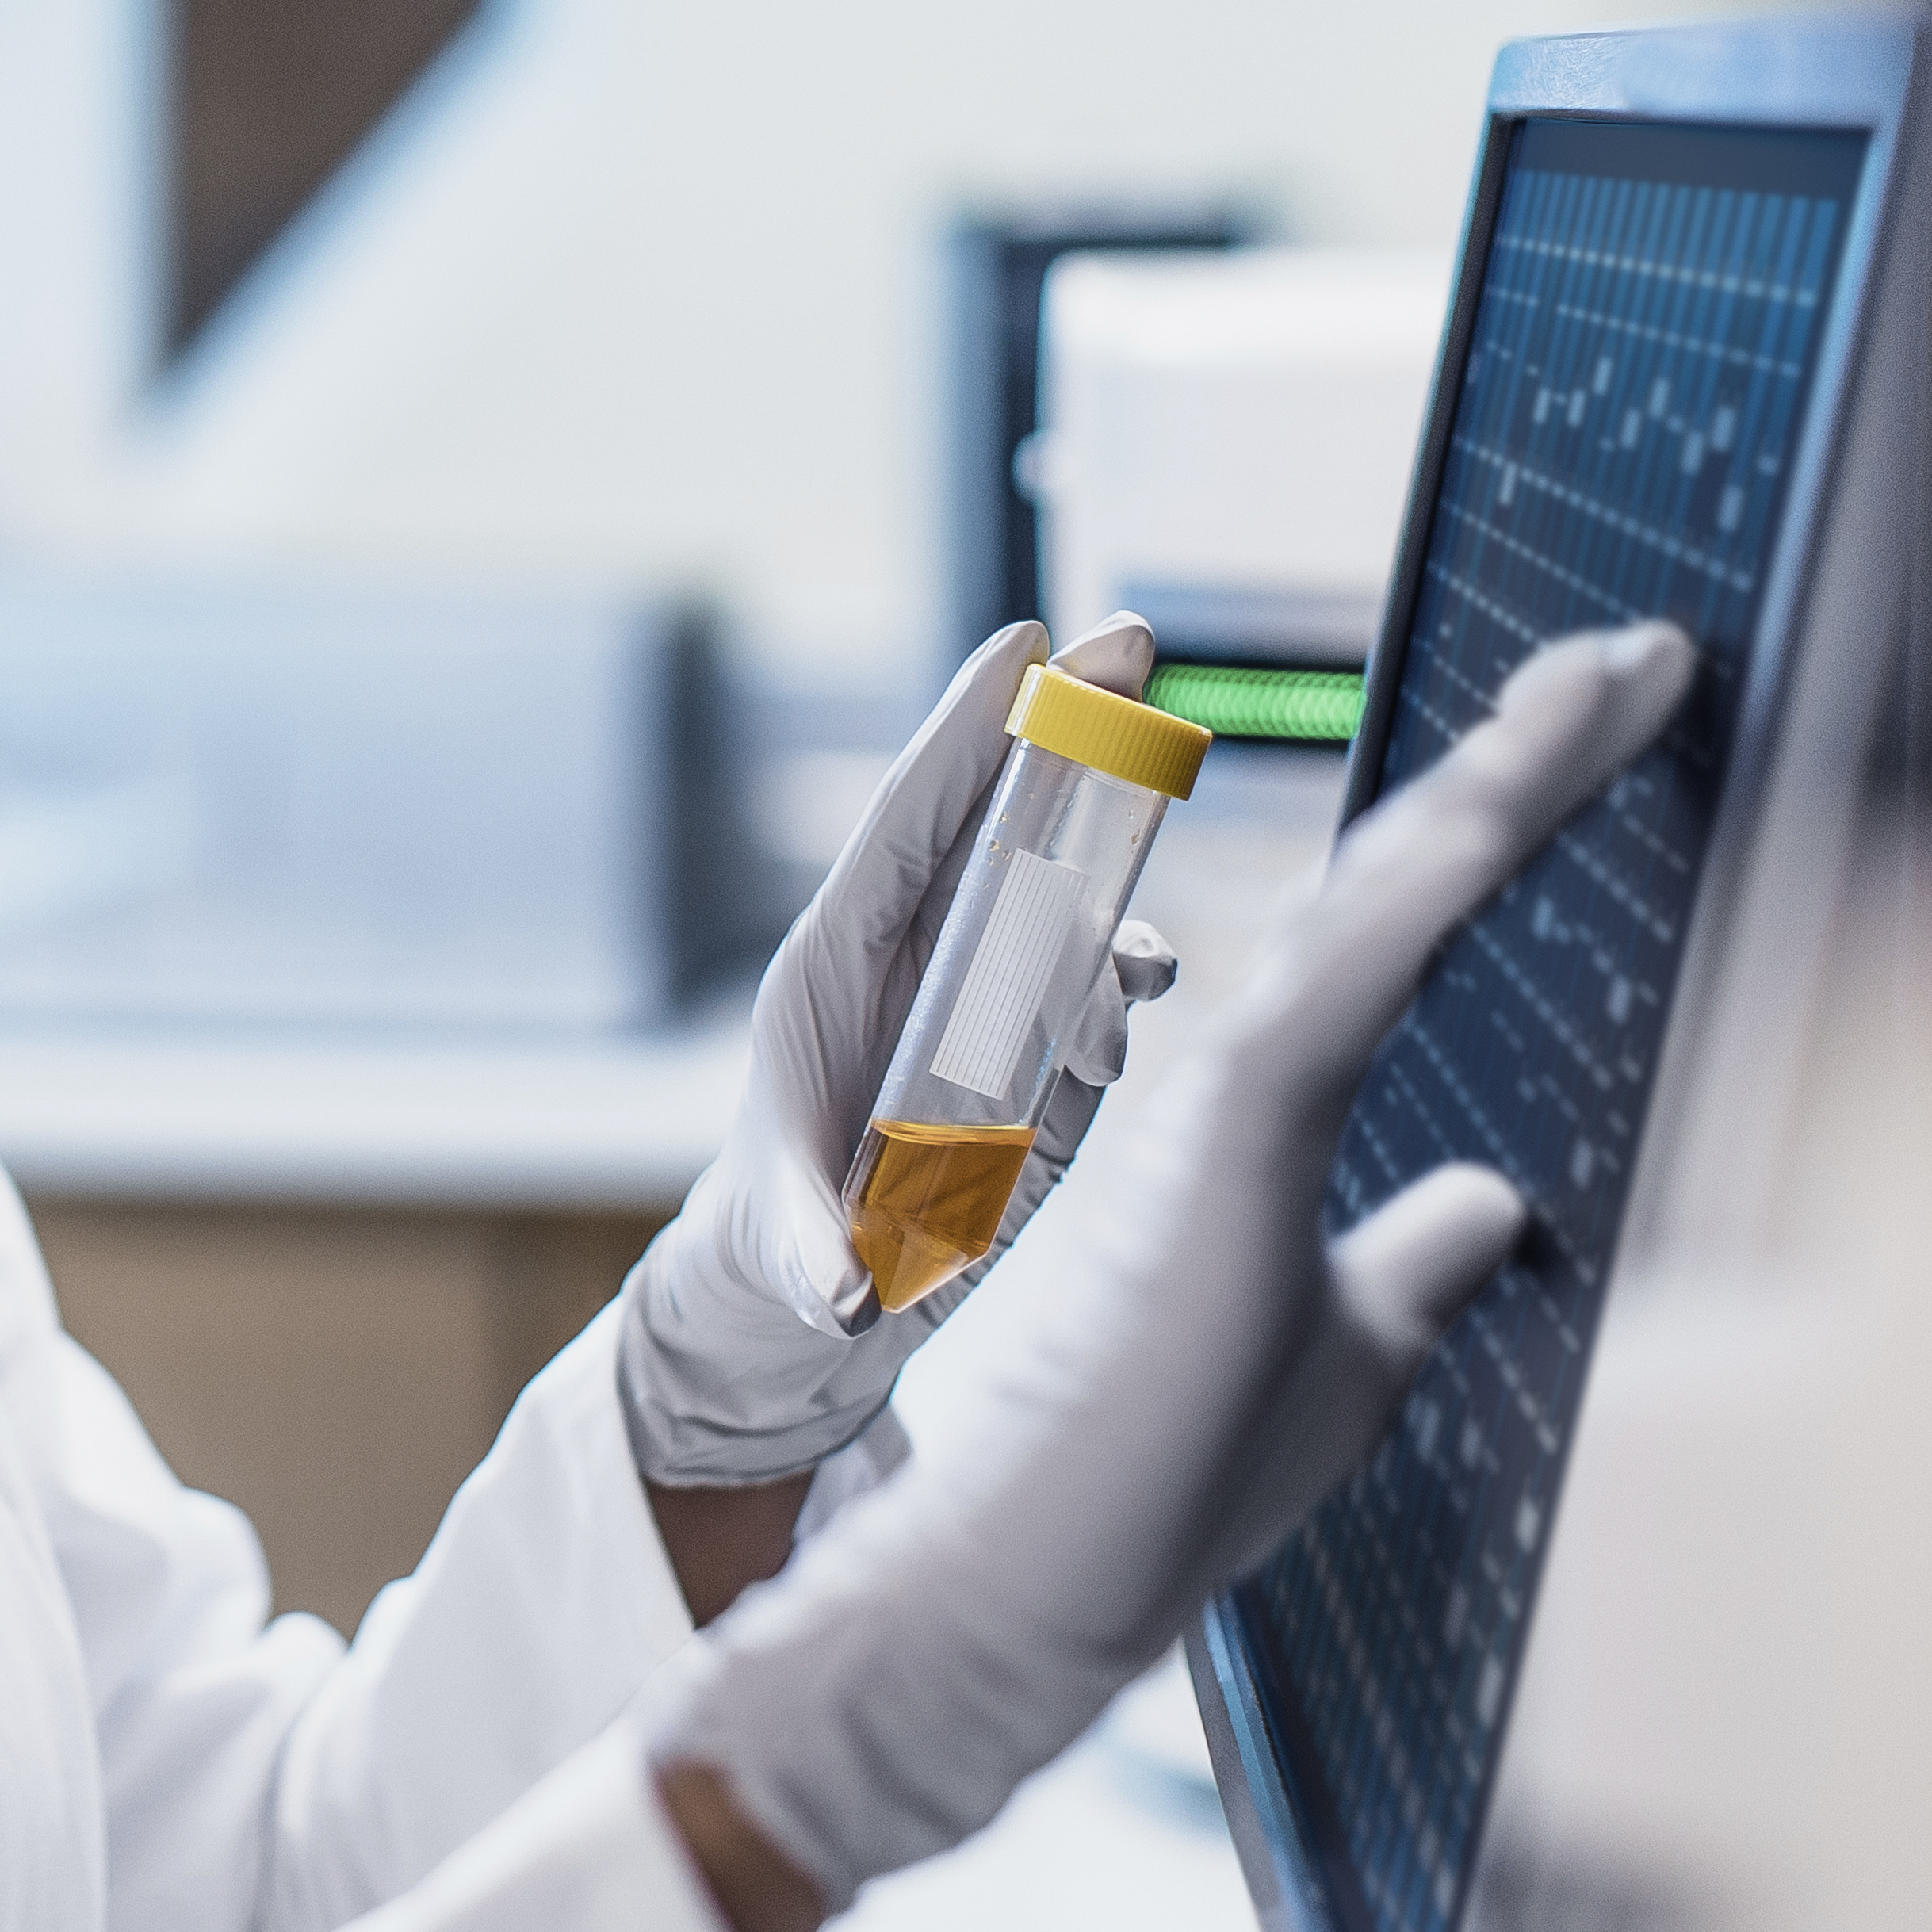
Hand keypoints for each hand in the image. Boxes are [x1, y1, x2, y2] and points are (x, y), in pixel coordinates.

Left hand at [617, 616, 1180, 1487]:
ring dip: (1114, 881)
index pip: (904, 821)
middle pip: (993, 817)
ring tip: (1141, 953)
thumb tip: (850, 1297)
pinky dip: (1130, 980)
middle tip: (1135, 635)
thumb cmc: (778, 1247)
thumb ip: (815, 1260)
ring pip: (1059, 896)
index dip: (963, 729)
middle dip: (1063, 725)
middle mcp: (914, 959)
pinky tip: (1152, 993)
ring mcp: (979, 996)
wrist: (812, 1296)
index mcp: (834, 965)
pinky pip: (1095, 985)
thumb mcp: (785, 1251)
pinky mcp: (1034, 1048)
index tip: (1024, 641)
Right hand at [648, 620, 1696, 1907]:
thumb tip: (1495, 1205)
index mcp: (1275, 1112)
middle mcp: (1248, 1071)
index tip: (1611, 732)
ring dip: (1510, 782)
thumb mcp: (1345, 1355)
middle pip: (1406, 881)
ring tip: (1611, 677)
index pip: (1408, 936)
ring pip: (1385, 897)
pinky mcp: (1224, 1129)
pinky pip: (1346, 976)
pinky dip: (1430, 883)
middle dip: (1532, 761)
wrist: (1036, 1571)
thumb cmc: (1160, 1480)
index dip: (1509, 830)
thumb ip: (1410, 1266)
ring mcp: (1228, 1091)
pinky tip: (1509, 802)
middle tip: (1641, 655)